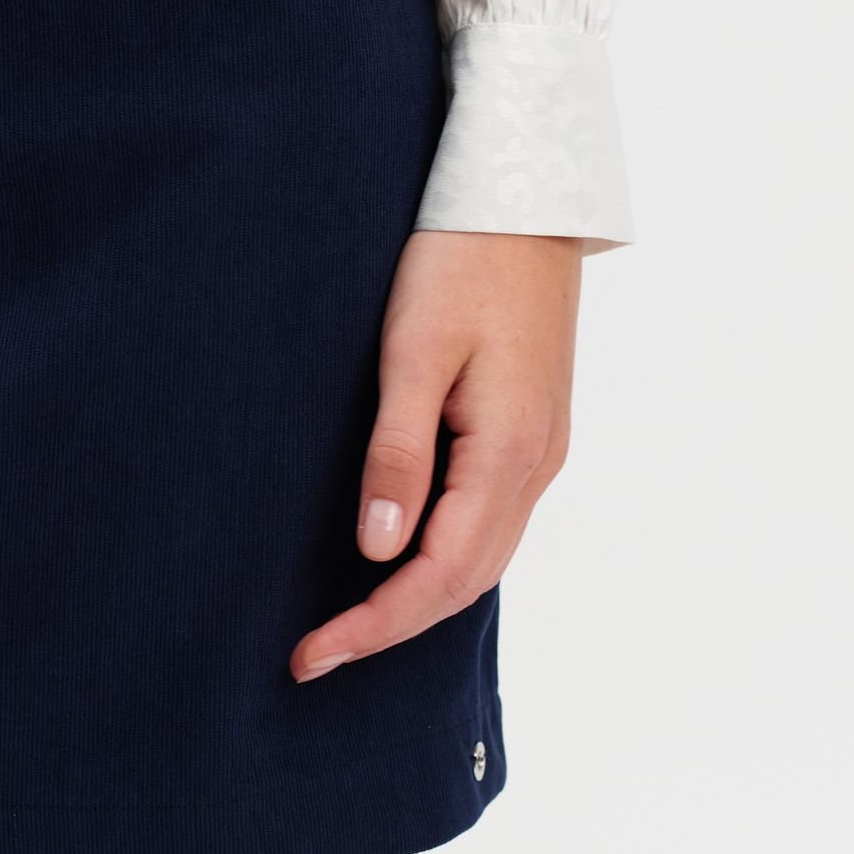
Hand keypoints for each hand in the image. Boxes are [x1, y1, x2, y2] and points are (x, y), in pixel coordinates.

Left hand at [289, 229, 582, 680]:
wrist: (526, 198)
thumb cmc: (461, 262)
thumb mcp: (413, 352)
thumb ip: (396, 454)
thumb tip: (378, 552)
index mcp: (510, 453)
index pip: (440, 576)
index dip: (375, 625)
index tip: (311, 655)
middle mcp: (537, 465)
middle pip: (466, 582)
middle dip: (391, 626)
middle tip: (314, 653)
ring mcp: (541, 449)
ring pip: (483, 557)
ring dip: (419, 599)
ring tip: (348, 621)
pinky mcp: (532, 430)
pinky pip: (490, 521)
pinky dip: (445, 558)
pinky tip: (401, 557)